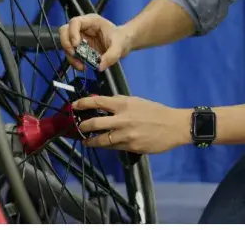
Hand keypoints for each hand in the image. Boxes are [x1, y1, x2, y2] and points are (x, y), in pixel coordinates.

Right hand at [59, 14, 131, 70]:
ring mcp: (79, 37)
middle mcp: (82, 28)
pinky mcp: (79, 47)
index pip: (75, 22)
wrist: (124, 44)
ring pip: (66, 43)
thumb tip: (99, 66)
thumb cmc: (121, 39)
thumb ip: (111, 56)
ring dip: (70, 56)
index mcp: (91, 21)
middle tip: (74, 54)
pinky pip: (71, 53)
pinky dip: (74, 61)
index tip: (76, 45)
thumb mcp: (119, 46)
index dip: (72, 33)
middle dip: (67, 44)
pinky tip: (82, 66)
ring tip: (80, 65)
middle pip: (65, 31)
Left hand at [73, 95, 190, 153]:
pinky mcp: (131, 146)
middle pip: (94, 123)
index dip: (82, 103)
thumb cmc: (155, 111)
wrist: (175, 126)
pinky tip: (103, 145)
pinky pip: (113, 147)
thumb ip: (118, 102)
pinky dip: (106, 146)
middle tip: (79, 127)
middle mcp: (122, 119)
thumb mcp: (136, 101)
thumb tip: (102, 103)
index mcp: (123, 104)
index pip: (97, 102)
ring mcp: (126, 134)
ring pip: (101, 139)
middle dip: (83, 126)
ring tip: (86, 141)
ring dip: (91, 141)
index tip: (74, 106)